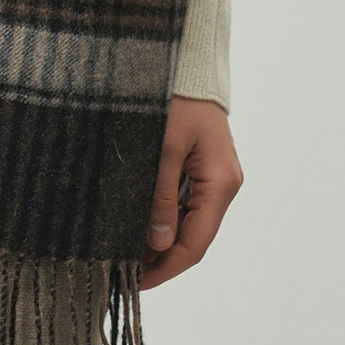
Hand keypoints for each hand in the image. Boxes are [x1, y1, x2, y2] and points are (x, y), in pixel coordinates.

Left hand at [140, 96, 242, 289]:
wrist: (188, 61)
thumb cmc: (175, 97)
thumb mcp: (162, 147)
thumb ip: (161, 197)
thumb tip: (160, 245)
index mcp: (221, 183)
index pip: (196, 243)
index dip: (167, 268)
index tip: (136, 282)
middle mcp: (223, 184)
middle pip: (192, 236)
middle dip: (159, 257)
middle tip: (121, 269)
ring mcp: (214, 176)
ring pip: (187, 221)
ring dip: (158, 238)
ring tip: (122, 249)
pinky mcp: (201, 166)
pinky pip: (183, 202)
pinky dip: (161, 215)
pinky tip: (135, 222)